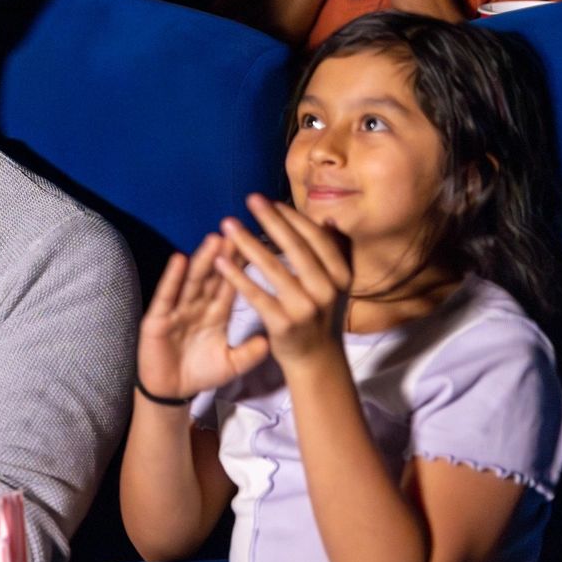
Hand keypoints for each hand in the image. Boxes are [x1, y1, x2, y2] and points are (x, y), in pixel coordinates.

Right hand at [136, 233, 271, 400]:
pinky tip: (179, 260)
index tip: (255, 243)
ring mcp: (177, 310)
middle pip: (213, 276)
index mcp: (216, 314)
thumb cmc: (200, 374)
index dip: (241, 265)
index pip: (231, 284)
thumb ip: (251, 352)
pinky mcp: (158, 319)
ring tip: (214, 239)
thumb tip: (272, 338)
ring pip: (192, 281)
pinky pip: (167, 296)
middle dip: (224, 254)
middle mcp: (197, 306)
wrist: (172, 391)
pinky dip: (172, 278)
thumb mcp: (232, 365)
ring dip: (202, 260)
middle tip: (237, 230)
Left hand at [212, 195, 352, 370]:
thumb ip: (333, 253)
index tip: (271, 201)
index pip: (316, 239)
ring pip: (273, 268)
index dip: (293, 218)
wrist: (317, 362)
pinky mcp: (284, 324)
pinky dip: (237, 277)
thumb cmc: (320, 316)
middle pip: (296, 247)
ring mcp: (306, 307)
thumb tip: (329, 219)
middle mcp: (328, 289)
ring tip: (228, 224)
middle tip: (250, 199)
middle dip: (271, 221)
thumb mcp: (335, 285)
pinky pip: (256, 295)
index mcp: (341, 275)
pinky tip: (219, 261)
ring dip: (248, 242)